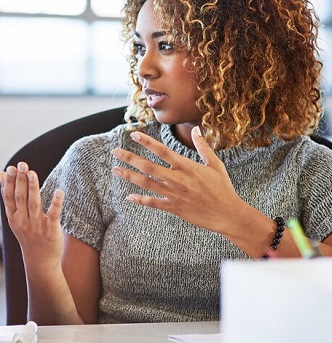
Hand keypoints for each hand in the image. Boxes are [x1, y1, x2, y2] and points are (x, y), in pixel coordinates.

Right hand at [0, 162, 64, 272]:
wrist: (40, 261)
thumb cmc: (28, 234)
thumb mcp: (14, 216)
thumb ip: (9, 195)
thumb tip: (0, 173)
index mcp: (13, 217)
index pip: (9, 197)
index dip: (9, 182)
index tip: (10, 168)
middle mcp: (23, 221)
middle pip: (20, 198)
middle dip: (20, 181)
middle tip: (21, 164)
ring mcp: (36, 226)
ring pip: (33, 204)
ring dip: (32, 188)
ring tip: (32, 173)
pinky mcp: (51, 231)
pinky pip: (53, 215)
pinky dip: (55, 203)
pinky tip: (59, 191)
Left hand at [110, 127, 248, 235]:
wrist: (228, 214)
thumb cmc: (223, 188)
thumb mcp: (215, 165)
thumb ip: (203, 146)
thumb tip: (196, 129)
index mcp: (187, 167)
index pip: (162, 151)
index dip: (147, 142)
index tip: (133, 135)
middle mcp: (177, 179)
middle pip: (148, 166)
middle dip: (129, 158)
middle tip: (114, 151)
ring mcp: (174, 194)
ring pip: (146, 183)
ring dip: (129, 176)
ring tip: (115, 170)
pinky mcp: (173, 207)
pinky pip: (153, 203)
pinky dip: (140, 200)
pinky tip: (128, 197)